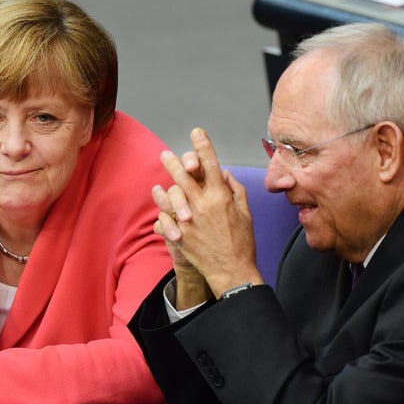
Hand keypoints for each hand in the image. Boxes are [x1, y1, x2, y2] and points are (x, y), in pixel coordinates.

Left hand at [152, 127, 263, 297]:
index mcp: (221, 197)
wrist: (232, 271)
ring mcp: (190, 219)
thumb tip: (224, 173)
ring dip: (165, 180)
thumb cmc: (242, 243)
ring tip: (160, 174)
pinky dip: (161, 205)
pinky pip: (165, 215)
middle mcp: (204, 205)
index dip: (203, 145)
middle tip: (166, 153)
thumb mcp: (245, 213)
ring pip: (172, 192)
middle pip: (185, 175)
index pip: (211, 163)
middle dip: (175, 161)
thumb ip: (235, 190)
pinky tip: (158, 196)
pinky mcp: (181, 233)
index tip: (196, 132)